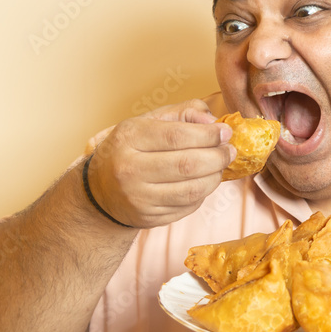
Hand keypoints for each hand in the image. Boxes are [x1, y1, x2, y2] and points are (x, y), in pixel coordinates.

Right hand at [86, 100, 235, 228]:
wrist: (100, 190)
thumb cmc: (131, 149)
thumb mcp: (148, 122)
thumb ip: (183, 113)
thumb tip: (213, 121)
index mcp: (129, 138)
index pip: (177, 136)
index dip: (208, 135)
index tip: (226, 133)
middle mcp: (129, 169)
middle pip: (187, 165)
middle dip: (217, 157)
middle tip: (230, 151)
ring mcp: (138, 197)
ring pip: (191, 190)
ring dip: (215, 178)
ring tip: (220, 167)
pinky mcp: (148, 218)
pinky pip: (187, 207)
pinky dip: (202, 194)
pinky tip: (203, 182)